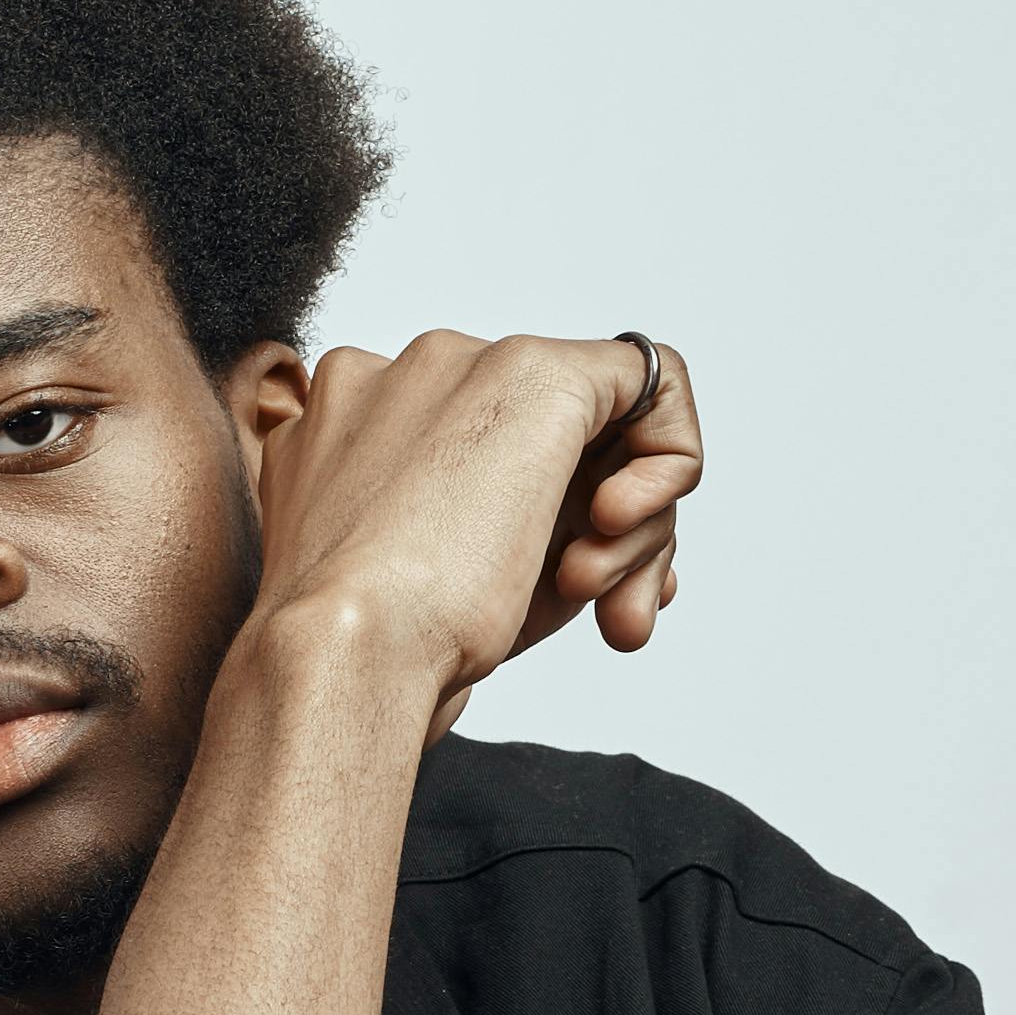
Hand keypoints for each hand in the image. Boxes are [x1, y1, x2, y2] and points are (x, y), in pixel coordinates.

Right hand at [250, 328, 699, 733]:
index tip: (579, 593)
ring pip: (600, 424)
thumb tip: (605, 540)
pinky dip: (668, 461)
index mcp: (360, 426)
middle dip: (603, 535)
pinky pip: (649, 380)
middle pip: (551, 439)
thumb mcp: (453, 590)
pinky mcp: (536, 371)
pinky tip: (625, 524)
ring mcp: (465, 363)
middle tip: (608, 617)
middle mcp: (406, 376)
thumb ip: (518, 542)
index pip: (490, 452)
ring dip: (631, 527)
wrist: (347, 651)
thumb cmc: (383, 648)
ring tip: (598, 599)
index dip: (552, 520)